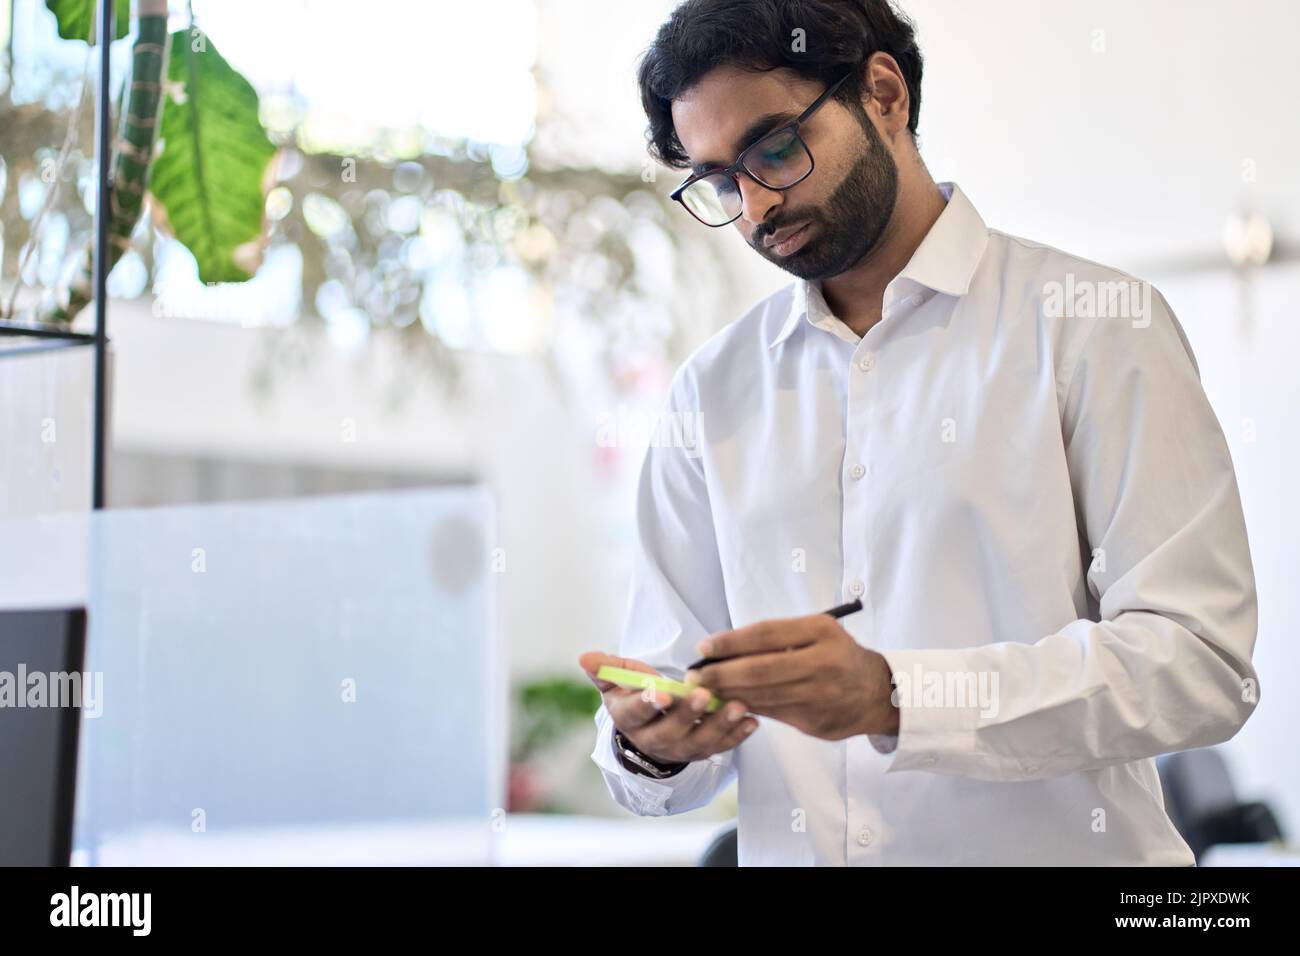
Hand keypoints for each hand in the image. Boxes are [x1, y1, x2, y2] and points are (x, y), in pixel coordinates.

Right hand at [578, 651, 758, 764]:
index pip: (636, 713)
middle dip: (688, 715)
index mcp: (629, 718)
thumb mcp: (618, 680)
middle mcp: (652, 740)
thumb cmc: (635, 693)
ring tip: (738, 707)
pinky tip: (751, 721)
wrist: (650, 725)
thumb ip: (606, 668)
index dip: (648, 703)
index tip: (662, 692)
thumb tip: (583, 656)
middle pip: (670, 732)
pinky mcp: (702, 752)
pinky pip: (720, 747)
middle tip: (704, 695)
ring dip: (720, 726)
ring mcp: (679, 749)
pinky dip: (737, 736)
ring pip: (699, 743)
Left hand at [683, 613, 897, 740]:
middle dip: (721, 674)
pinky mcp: (815, 722)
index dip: (730, 642)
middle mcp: (822, 662)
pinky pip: (772, 713)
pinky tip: (728, 704)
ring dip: (728, 694)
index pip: (765, 634)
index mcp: (820, 631)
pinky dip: (747, 707)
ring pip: (763, 695)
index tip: (704, 647)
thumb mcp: (817, 632)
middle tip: (695, 677)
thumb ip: (778, 637)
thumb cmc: (836, 655)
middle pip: (760, 669)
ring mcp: (820, 695)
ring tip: (705, 692)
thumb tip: (724, 649)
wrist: (877, 693)